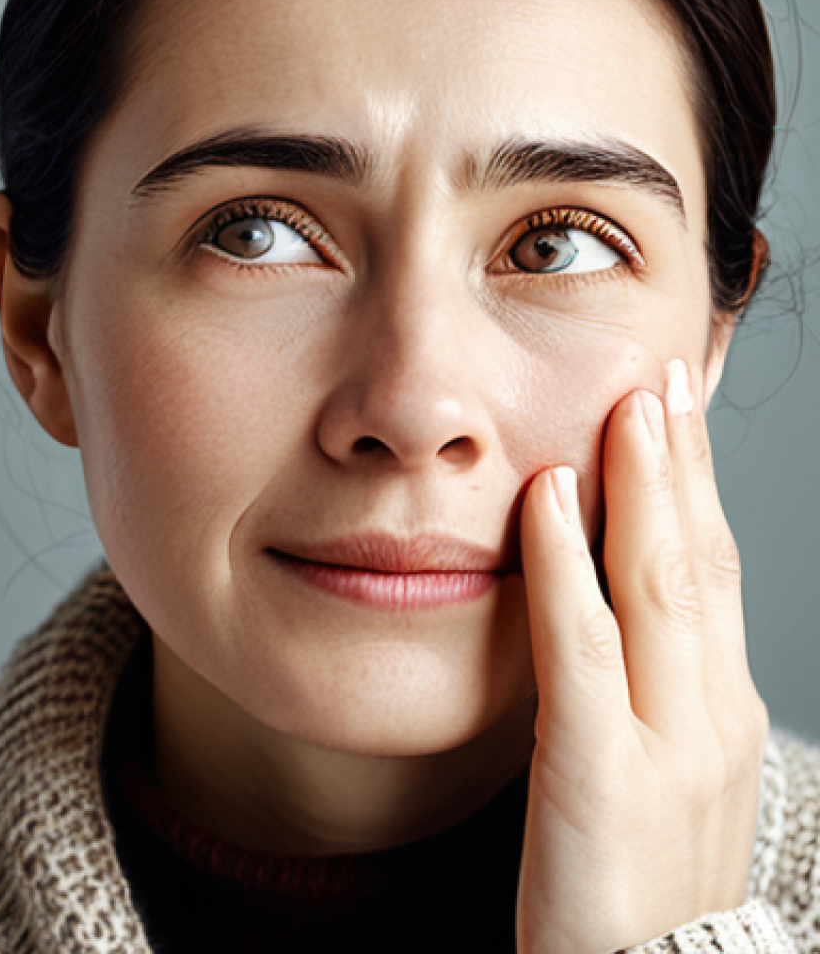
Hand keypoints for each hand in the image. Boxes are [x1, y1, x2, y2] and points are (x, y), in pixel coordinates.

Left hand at [515, 359, 768, 953]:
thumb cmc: (639, 886)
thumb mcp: (663, 777)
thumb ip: (645, 693)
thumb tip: (612, 613)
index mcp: (720, 713)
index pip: (710, 573)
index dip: (696, 486)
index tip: (675, 412)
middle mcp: (711, 716)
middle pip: (695, 560)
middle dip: (681, 462)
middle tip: (662, 378)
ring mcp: (666, 747)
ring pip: (658, 586)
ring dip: (644, 485)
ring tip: (630, 404)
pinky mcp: (602, 780)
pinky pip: (580, 650)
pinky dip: (564, 566)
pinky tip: (544, 499)